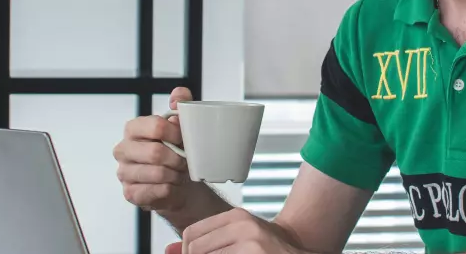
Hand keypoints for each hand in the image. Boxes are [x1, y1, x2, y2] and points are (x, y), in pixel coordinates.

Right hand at [114, 87, 192, 212]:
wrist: (176, 180)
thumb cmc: (175, 149)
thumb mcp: (180, 125)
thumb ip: (181, 105)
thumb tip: (179, 94)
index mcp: (133, 128)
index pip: (156, 126)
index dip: (176, 133)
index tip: (185, 139)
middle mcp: (123, 149)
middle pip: (155, 152)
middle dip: (177, 158)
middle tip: (186, 160)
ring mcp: (124, 172)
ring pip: (157, 173)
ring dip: (175, 174)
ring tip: (179, 172)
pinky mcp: (130, 193)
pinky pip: (155, 191)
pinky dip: (169, 189)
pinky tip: (171, 185)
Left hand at [170, 208, 303, 253]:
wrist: (298, 252)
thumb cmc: (266, 249)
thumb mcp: (236, 239)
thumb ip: (204, 243)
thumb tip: (167, 250)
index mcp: (236, 216)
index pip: (191, 233)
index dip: (187, 252)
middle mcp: (243, 225)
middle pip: (196, 249)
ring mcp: (250, 243)